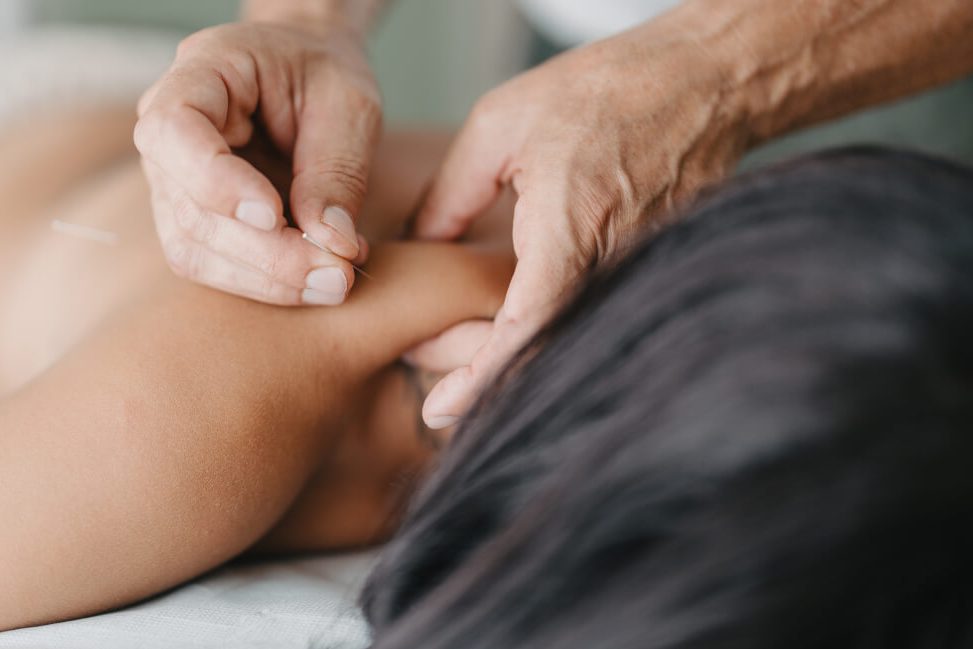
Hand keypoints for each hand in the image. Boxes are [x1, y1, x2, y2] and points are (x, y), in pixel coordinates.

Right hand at [134, 20, 379, 304]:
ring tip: (336, 281)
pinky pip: (210, 265)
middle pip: (190, 206)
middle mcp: (167, 130)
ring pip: (195, 247)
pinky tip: (314, 280)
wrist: (307, 72)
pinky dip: (264, 283)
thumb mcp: (349, 105)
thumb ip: (338, 169)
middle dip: (267, 253)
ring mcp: (171, 179)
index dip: (215, 181)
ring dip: (268, 278)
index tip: (274, 215)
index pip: (173, 128)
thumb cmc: (324, 72)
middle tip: (338, 273)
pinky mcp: (189, 218)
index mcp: (201, 72)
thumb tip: (331, 243)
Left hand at [414, 20, 748, 427]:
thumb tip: (417, 249)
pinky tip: (517, 343)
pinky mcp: (650, 274)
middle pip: (548, 352)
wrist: (705, 82)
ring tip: (464, 373)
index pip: (527, 326)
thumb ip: (451, 195)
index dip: (483, 377)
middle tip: (434, 390)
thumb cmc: (602, 90)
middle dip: (490, 382)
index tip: (440, 410)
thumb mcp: (499, 125)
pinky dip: (554, 341)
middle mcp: (612, 261)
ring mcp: (639, 273)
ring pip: (573, 344)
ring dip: (521, 367)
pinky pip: (597, 321)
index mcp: (571, 225)